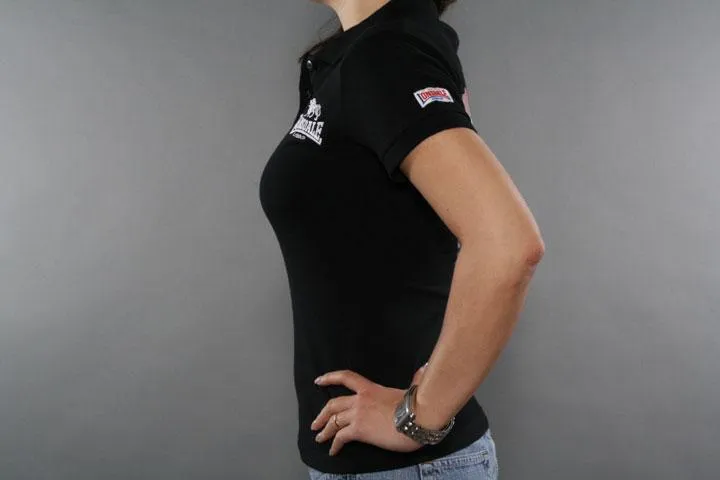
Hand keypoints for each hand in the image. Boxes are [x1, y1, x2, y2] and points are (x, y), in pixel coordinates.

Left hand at [310, 368, 427, 455]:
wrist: (418, 418)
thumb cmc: (418, 405)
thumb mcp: (412, 388)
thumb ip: (415, 379)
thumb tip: (424, 368)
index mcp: (370, 388)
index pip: (345, 378)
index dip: (330, 378)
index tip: (318, 381)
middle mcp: (360, 400)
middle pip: (333, 404)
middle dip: (322, 415)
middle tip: (315, 423)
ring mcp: (358, 414)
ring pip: (333, 421)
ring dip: (325, 431)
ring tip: (320, 438)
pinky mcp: (359, 430)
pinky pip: (340, 437)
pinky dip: (334, 445)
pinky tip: (333, 451)